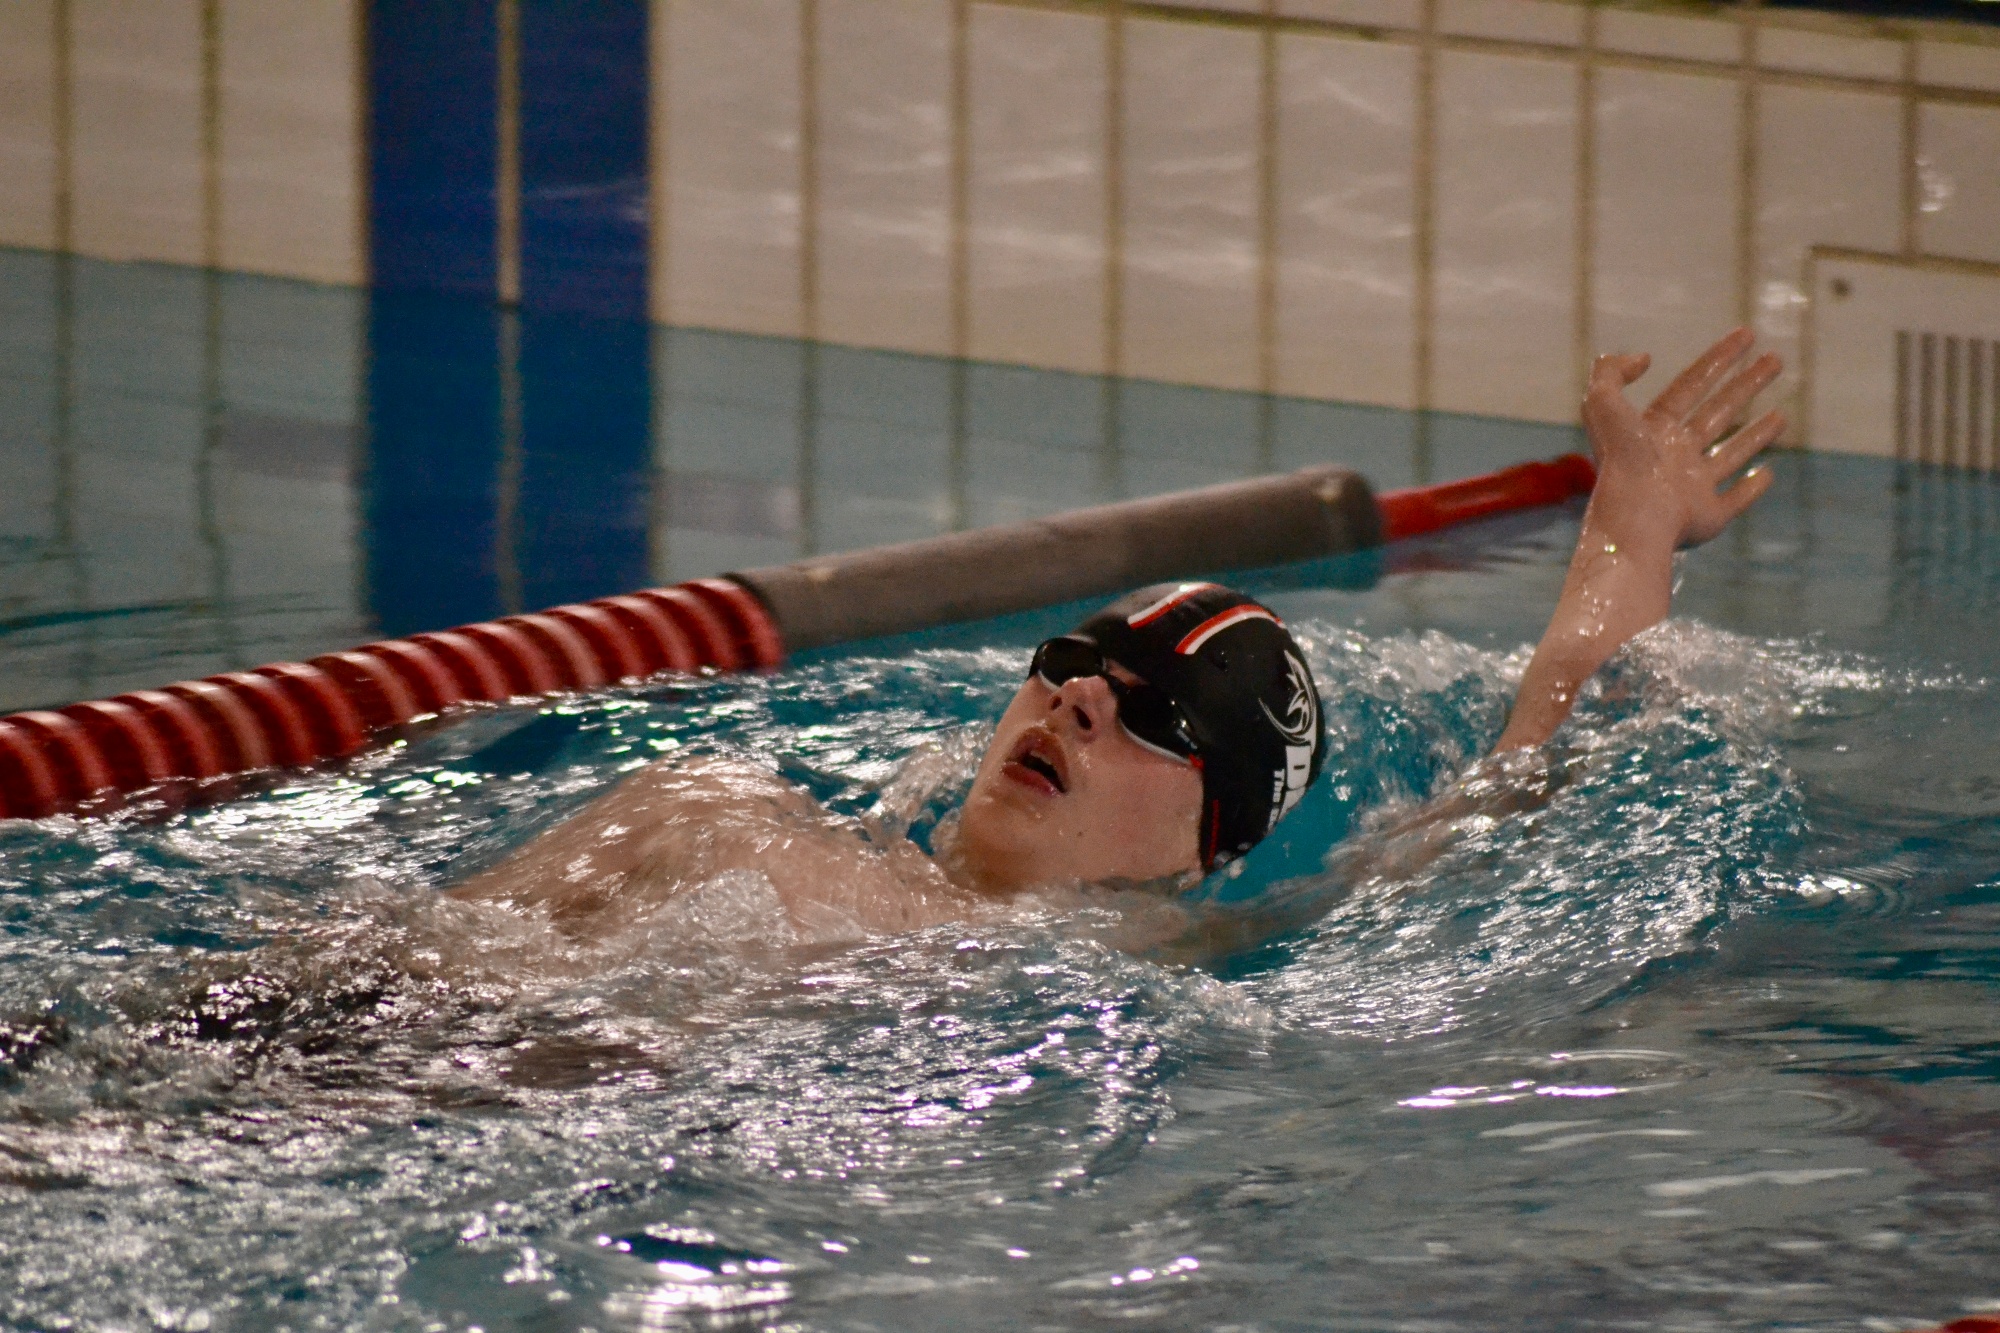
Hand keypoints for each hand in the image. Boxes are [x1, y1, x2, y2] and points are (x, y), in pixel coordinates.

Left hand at [1582, 327, 1785, 551]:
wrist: (1635, 516)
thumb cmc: (1622, 459)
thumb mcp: (1602, 402)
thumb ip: (1611, 371)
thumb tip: (1644, 358)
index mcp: (1651, 430)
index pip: (1689, 385)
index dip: (1717, 358)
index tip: (1748, 334)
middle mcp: (1673, 457)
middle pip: (1716, 413)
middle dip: (1746, 385)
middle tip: (1776, 361)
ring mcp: (1691, 488)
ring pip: (1730, 455)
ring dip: (1756, 435)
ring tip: (1783, 416)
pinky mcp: (1707, 517)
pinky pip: (1735, 500)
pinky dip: (1752, 489)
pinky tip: (1767, 474)